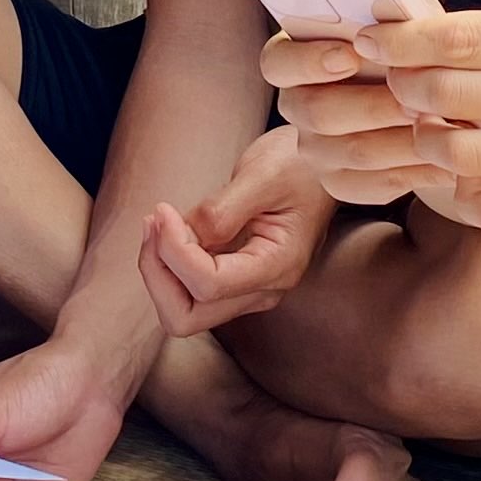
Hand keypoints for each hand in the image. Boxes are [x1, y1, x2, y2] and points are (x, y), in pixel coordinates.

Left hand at [138, 128, 331, 334]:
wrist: (326, 163)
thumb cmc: (301, 163)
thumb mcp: (262, 175)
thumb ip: (220, 212)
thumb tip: (179, 237)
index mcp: (277, 267)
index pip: (208, 285)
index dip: (173, 251)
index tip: (163, 210)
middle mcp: (264, 289)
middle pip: (187, 316)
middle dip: (158, 273)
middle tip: (155, 222)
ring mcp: (249, 288)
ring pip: (183, 309)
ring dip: (160, 270)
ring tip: (158, 222)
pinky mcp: (235, 277)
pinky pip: (189, 290)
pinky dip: (168, 264)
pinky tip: (169, 227)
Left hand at [264, 0, 480, 227]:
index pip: (458, 36)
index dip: (399, 40)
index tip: (369, 41)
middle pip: (447, 93)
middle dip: (404, 88)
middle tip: (394, 85)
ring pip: (460, 153)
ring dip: (429, 140)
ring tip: (433, 128)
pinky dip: (463, 196)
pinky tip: (464, 176)